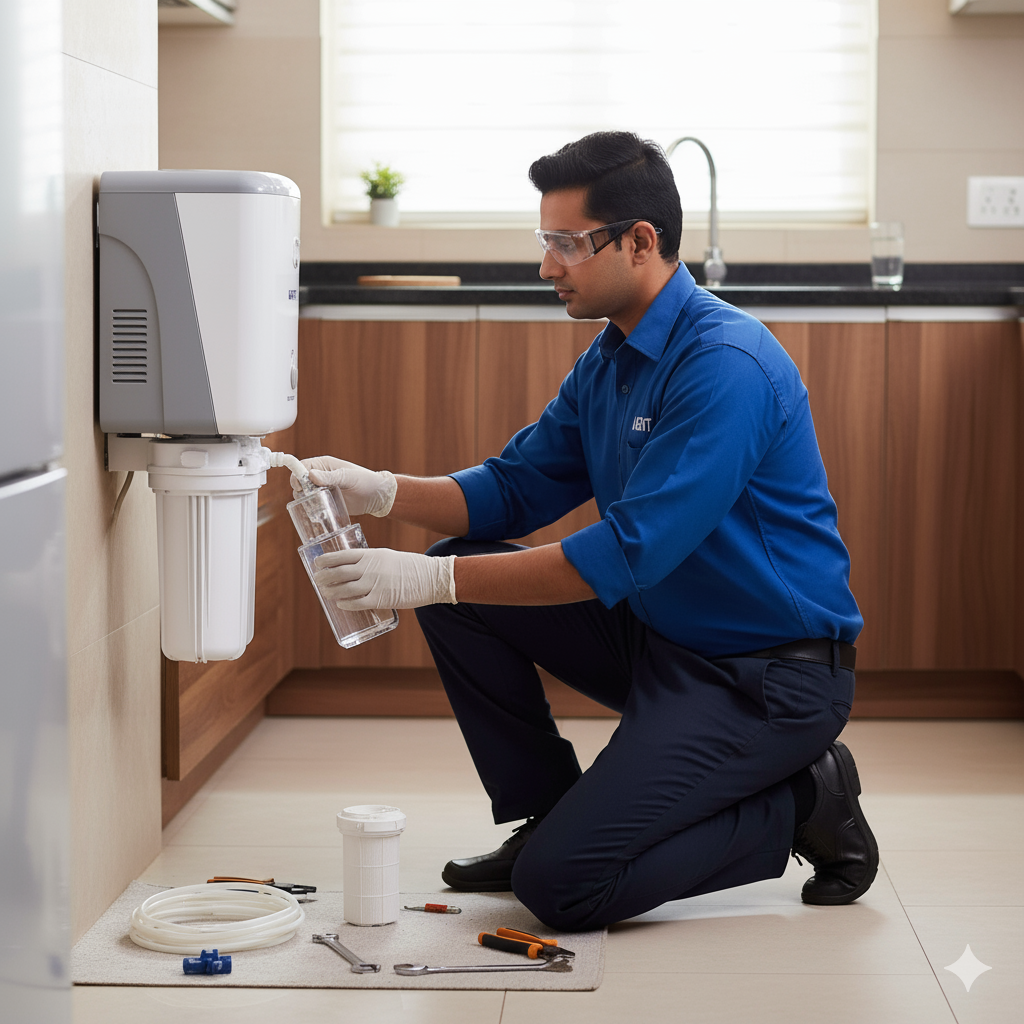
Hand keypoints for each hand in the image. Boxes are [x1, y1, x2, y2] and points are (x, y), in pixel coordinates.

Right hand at [290, 455, 396, 516]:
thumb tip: (311, 475)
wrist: (378, 496)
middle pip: (299, 482)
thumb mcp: (349, 477)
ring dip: (306, 502)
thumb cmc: (366, 481)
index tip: (300, 486)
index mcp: (324, 465)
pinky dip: (312, 510)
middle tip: (312, 497)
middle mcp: (320, 477)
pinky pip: (313, 506)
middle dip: (301, 491)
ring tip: (318, 506)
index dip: (297, 475)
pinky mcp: (326, 502)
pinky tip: (320, 512)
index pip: (301, 467)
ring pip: (304, 495)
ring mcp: (322, 490)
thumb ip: (331, 477)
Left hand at [313, 548, 455, 609]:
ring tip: (325, 593)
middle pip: (338, 573)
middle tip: (317, 580)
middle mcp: (370, 568)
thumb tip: (355, 569)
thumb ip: (371, 561)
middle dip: (324, 577)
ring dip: (331, 592)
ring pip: (344, 589)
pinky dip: (346, 604)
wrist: (431, 577)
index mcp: (371, 555)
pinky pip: (357, 603)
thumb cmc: (410, 566)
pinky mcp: (381, 599)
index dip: (326, 560)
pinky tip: (340, 605)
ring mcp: (374, 584)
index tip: (317, 563)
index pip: (342, 556)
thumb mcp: (387, 556)